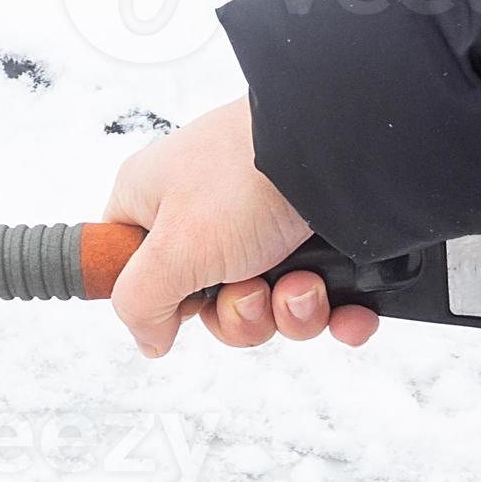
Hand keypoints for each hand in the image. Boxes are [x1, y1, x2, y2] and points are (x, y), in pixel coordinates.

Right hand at [103, 97, 379, 356]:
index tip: (189, 300)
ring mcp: (261, 226)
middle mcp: (205, 216)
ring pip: (268, 307)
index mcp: (155, 204)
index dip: (160, 300)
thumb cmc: (243, 178)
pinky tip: (348, 316)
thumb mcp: (173, 250)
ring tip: (306, 285)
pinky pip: (320, 300)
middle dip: (242, 316)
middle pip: (210, 304)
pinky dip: (335, 315)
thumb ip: (140, 301)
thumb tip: (148, 337)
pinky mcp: (314, 239)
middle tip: (254, 292)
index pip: (131, 267)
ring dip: (291, 314)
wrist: (337, 143)